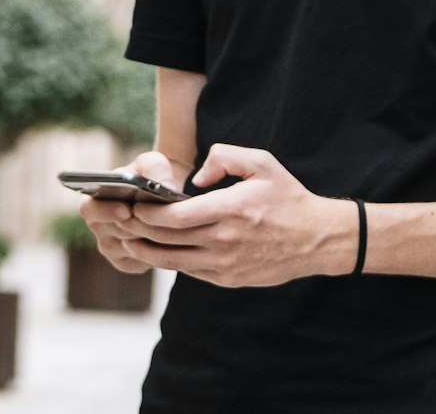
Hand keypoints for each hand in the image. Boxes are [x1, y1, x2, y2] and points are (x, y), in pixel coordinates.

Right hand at [78, 150, 187, 274]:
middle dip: (137, 226)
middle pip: (114, 233)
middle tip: (160, 219)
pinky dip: (157, 251)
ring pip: (131, 249)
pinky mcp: (126, 263)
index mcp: (93, 200)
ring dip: (151, 238)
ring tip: (171, 226)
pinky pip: (141, 262)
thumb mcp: (153, 163)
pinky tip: (170, 239)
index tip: (126, 210)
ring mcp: (111, 248)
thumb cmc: (151, 175)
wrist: (161, 195)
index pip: (88, 209)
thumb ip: (155, 167)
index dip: (105, 211)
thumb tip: (164, 186)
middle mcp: (97, 226)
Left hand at [123, 143, 351, 287]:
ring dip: (146, 251)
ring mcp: (225, 264)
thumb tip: (196, 177)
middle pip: (167, 239)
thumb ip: (224, 157)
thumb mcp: (261, 162)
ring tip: (128, 238)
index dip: (147, 213)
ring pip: (172, 261)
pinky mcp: (227, 278)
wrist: (316, 239)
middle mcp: (225, 241)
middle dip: (139, 229)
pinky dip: (168, 261)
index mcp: (231, 210)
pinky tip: (156, 250)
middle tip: (120, 219)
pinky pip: (189, 271)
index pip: (176, 217)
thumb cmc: (286, 196)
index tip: (132, 204)